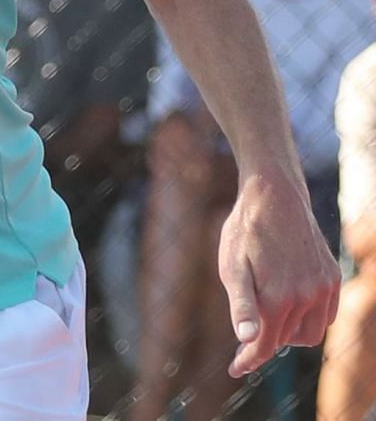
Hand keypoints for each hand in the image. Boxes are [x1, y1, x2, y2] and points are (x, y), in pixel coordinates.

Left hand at [220, 169, 340, 375]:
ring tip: (267, 311)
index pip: (265, 346)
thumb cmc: (245, 230)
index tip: (235, 369)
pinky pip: (326, 315)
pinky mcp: (332, 277)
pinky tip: (290, 303)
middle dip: (267, 341)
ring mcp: (324, 287)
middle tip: (246, 330)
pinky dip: (308, 317)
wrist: (274, 196)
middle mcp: (308, 297)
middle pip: (287, 342)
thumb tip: (247, 340)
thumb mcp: (231, 266)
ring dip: (289, 331)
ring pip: (310, 333)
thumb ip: (240, 306)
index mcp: (278, 298)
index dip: (249, 361)